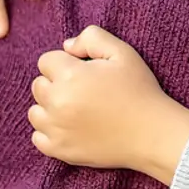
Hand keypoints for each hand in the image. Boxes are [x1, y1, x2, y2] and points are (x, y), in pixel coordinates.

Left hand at [29, 26, 188, 182]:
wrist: (153, 134)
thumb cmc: (139, 90)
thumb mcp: (123, 52)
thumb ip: (92, 37)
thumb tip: (67, 46)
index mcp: (70, 76)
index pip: (46, 61)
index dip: (66, 63)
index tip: (86, 72)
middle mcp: (57, 102)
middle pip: (38, 85)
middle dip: (56, 83)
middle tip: (84, 90)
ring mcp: (56, 129)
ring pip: (35, 111)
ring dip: (50, 107)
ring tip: (77, 109)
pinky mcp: (59, 150)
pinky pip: (37, 137)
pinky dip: (50, 131)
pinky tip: (71, 127)